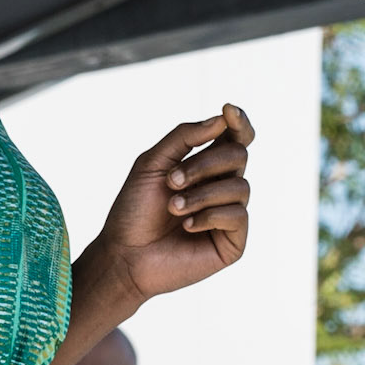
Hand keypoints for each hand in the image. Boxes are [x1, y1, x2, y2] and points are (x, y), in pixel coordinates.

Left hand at [95, 104, 253, 306]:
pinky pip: (238, 216)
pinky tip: (187, 226)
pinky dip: (210, 216)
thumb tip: (221, 119)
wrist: (125, 254)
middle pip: (238, 155)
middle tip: (171, 181)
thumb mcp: (152, 163)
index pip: (235, 137)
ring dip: (201, 194)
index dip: (239, 122)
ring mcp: (230, 214)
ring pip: (240, 186)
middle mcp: (223, 186)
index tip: (227, 110)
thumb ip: (184, 137)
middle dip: (204, 164)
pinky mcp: (233, 242)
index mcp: (206, 165)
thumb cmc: (134, 209)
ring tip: (173, 208)